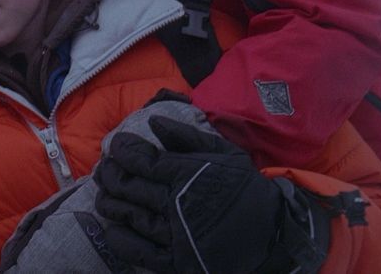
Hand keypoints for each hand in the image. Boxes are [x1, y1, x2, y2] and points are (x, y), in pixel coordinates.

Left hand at [94, 116, 315, 273]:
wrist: (276, 233)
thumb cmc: (245, 189)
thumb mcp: (224, 154)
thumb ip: (187, 137)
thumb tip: (153, 122)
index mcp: (187, 175)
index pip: (141, 161)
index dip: (122, 151)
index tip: (116, 146)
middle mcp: (177, 204)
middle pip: (128, 186)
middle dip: (110, 174)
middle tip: (105, 170)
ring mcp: (176, 235)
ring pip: (129, 216)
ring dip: (110, 203)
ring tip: (104, 196)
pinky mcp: (178, 261)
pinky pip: (140, 252)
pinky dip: (122, 240)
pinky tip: (114, 229)